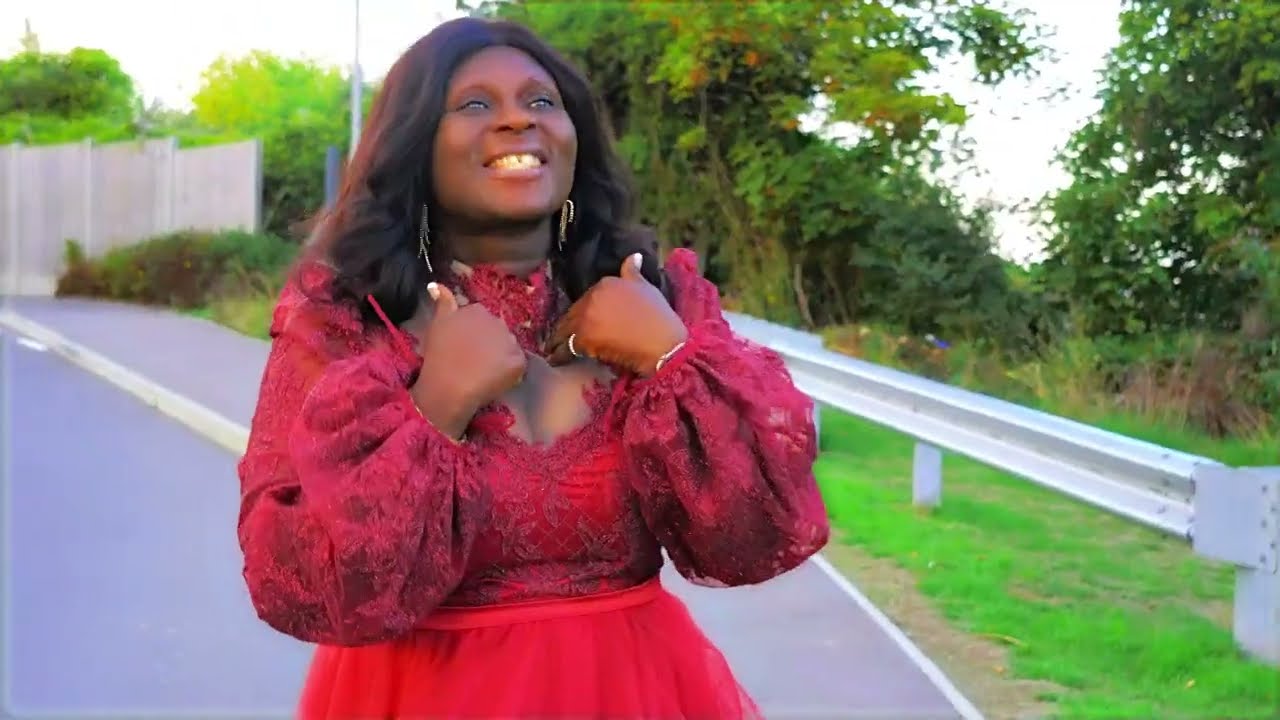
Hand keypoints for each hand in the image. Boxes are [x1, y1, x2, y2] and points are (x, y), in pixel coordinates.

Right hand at [411, 283, 525, 437]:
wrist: (448, 388)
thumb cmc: (438, 357)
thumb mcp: (437, 325)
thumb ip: (442, 303)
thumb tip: (437, 284)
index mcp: (478, 311)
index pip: (482, 318)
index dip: (473, 335)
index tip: (464, 347)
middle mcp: (497, 321)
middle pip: (497, 331)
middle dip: (489, 342)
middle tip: (473, 360)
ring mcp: (510, 341)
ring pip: (508, 346)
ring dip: (500, 356)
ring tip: (482, 371)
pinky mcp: (519, 361)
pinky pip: (517, 364)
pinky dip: (509, 372)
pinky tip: (493, 379)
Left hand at [545, 254, 687, 375]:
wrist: (664, 345)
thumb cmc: (659, 317)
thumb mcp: (647, 288)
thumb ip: (633, 272)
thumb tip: (633, 256)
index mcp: (605, 283)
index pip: (586, 298)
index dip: (582, 312)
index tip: (580, 321)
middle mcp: (592, 297)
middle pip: (572, 313)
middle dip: (566, 326)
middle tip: (559, 338)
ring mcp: (586, 318)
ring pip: (565, 330)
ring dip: (558, 341)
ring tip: (552, 350)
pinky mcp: (584, 339)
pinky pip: (565, 349)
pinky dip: (559, 356)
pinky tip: (555, 360)